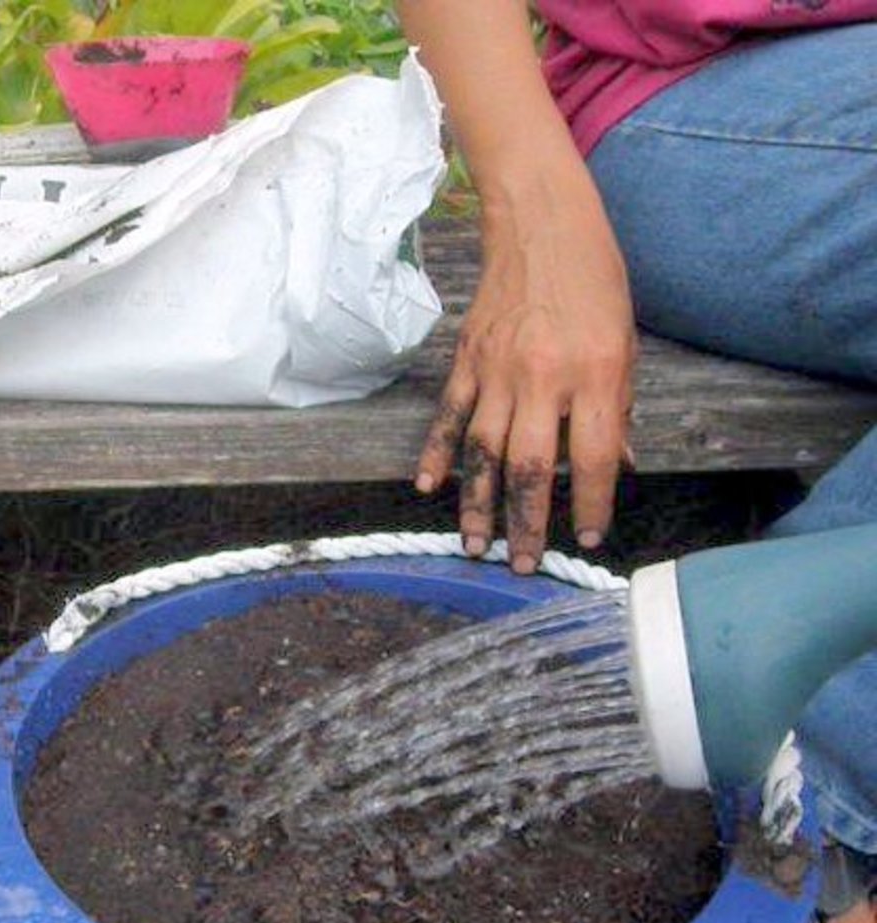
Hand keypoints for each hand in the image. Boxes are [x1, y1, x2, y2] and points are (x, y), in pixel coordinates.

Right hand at [416, 166, 636, 573]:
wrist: (541, 224)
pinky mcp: (467, 360)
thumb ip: (618, 409)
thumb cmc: (595, 281)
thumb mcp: (625, 342)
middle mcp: (543, 378)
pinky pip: (450, 416)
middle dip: (526, 523)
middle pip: (529, 467)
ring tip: (474, 544)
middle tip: (523, 565)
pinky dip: (437, 454)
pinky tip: (429, 487)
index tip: (589, 536)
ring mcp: (498, 370)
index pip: (593, 458)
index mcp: (595, 374)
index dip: (592, 504)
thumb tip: (615, 465)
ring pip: (483, 451)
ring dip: (477, 503)